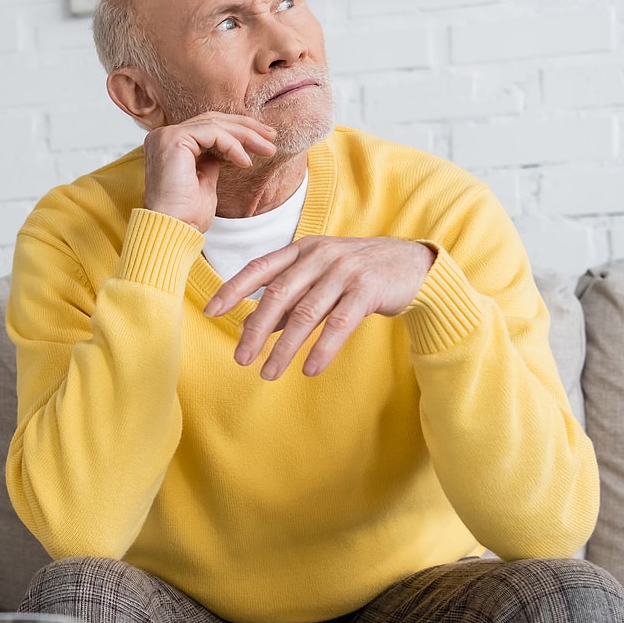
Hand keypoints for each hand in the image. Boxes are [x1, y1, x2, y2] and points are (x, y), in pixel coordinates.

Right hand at [142, 111, 277, 232]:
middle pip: (213, 120)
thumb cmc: (186, 214)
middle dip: (246, 128)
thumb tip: (227, 151)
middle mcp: (164, 136)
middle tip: (272, 138)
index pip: (208, 127)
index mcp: (170, 144)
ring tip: (267, 150)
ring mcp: (167, 136)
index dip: (237, 131)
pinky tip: (246, 163)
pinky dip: (233, 145)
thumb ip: (212, 161)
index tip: (263, 142)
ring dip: (246, 136)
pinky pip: (213, 133)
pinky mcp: (174, 139)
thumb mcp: (205, 181)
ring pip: (215, 124)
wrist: (173, 229)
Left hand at [204, 236, 436, 378]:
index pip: (259, 268)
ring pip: (306, 313)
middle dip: (255, 330)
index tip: (210, 311)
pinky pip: (339, 324)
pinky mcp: (368, 289)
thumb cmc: (358, 274)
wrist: (413, 266)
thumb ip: (289, 301)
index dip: (233, 289)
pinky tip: (310, 369)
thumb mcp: (319, 280)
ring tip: (269, 373)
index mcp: (302, 249)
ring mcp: (344, 271)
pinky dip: (322, 349)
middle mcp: (320, 255)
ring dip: (285, 348)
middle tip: (240, 359)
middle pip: (277, 295)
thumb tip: (252, 327)